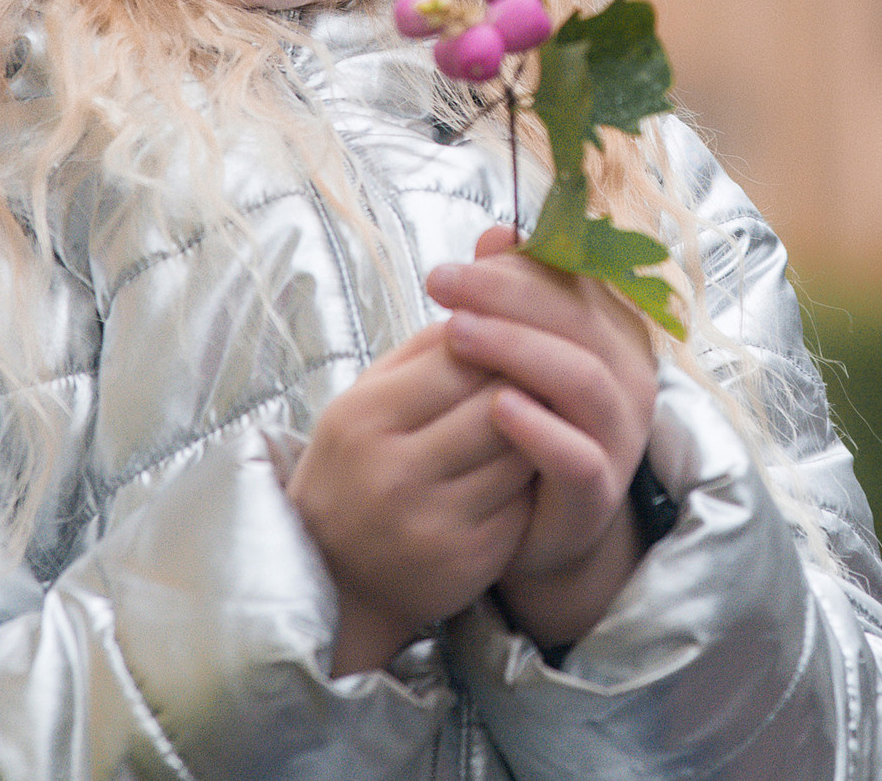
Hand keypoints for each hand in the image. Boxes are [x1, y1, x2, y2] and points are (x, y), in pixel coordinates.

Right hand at [286, 320, 536, 674]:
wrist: (335, 579)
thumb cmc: (355, 469)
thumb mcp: (365, 400)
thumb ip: (424, 350)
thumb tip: (489, 301)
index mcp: (364, 418)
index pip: (461, 358)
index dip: (500, 341)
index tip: (518, 334)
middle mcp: (393, 473)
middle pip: (499, 404)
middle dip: (528, 382)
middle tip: (547, 371)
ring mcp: (433, 522)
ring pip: (522, 453)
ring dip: (541, 430)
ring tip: (542, 416)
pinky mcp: (469, 560)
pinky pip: (526, 503)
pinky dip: (533, 481)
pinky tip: (528, 471)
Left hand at [424, 224, 660, 647]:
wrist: (531, 525)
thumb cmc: (522, 426)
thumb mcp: (511, 356)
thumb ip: (510, 298)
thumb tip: (498, 232)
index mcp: (611, 333)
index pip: (572, 282)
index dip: (515, 268)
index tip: (451, 265)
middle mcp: (628, 377)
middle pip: (577, 320)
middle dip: (506, 295)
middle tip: (441, 284)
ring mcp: (621, 435)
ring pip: (583, 380)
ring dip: (518, 350)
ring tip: (456, 334)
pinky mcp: (601, 490)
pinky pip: (579, 456)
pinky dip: (540, 431)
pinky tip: (496, 409)